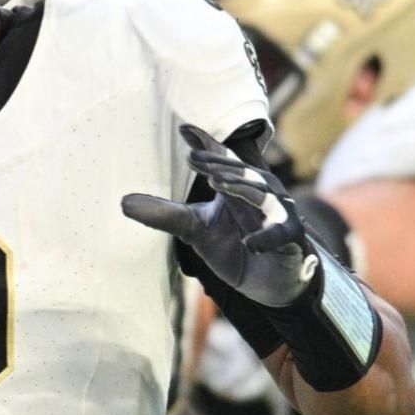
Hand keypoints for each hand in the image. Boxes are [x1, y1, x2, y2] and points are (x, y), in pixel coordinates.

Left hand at [122, 124, 318, 306]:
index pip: (221, 159)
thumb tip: (123, 202)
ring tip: (216, 182)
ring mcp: (277, 214)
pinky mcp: (290, 239)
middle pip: (240, 172)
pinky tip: (250, 243)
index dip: (205, 144)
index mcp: (236, 186)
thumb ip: (164, 214)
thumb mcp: (194, 230)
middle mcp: (259, 193)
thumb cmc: (233, 248)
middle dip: (218, 163)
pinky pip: (282, 233)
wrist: (268, 284)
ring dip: (241, 187)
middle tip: (192, 157)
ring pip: (262, 194)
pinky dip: (268, 236)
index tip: (184, 130)